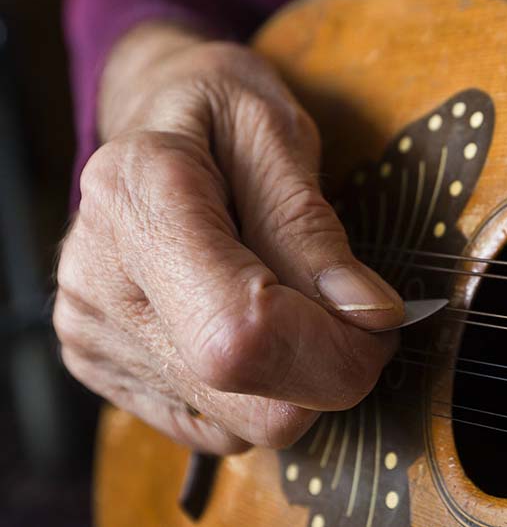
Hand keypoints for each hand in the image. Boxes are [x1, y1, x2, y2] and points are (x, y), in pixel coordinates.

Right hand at [53, 23, 403, 453]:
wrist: (151, 115)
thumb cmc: (219, 112)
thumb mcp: (277, 135)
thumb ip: (315, 229)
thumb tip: (371, 317)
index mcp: (137, 200)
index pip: (242, 334)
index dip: (334, 352)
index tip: (380, 321)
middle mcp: (97, 281)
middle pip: (242, 396)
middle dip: (328, 373)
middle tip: (353, 316)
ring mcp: (92, 334)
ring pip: (236, 425)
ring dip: (296, 381)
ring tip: (292, 303)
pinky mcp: (104, 370)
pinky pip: (215, 428)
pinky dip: (259, 392)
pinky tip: (252, 325)